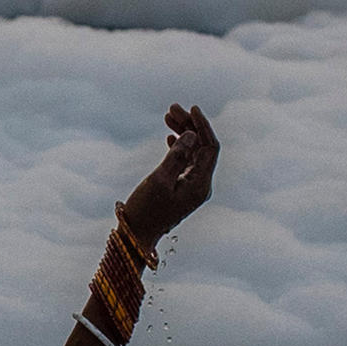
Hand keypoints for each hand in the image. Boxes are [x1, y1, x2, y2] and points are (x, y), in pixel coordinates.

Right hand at [120, 104, 219, 246]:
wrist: (136, 237)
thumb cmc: (145, 210)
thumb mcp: (159, 180)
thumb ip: (176, 156)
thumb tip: (191, 135)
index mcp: (200, 184)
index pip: (210, 147)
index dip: (202, 125)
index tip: (190, 108)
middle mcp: (201, 185)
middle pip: (202, 147)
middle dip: (189, 126)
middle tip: (172, 108)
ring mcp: (192, 187)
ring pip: (193, 153)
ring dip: (182, 134)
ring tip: (167, 116)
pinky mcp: (181, 189)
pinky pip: (186, 162)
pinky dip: (178, 147)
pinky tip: (169, 137)